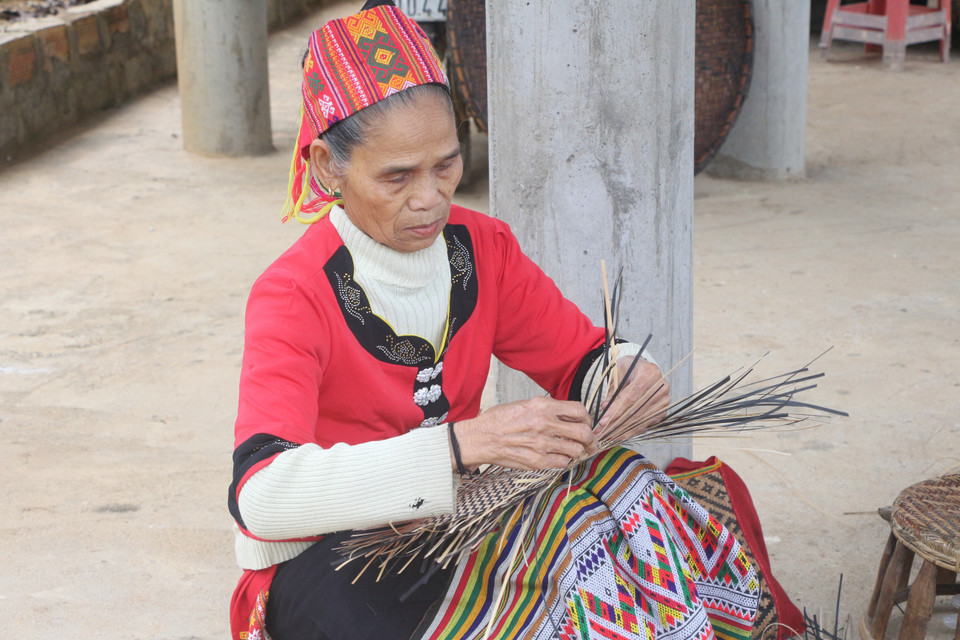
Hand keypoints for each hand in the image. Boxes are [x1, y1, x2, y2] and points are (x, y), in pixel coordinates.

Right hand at [454, 397, 595, 470]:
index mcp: (542, 406)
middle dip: (589, 438)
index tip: (585, 423)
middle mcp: (545, 423)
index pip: (579, 410)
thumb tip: (569, 415)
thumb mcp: (525, 404)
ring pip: (576, 450)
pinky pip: (563, 463)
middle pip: (584, 432)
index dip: (586, 418)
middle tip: (587, 441)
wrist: (481, 438)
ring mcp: (541, 444)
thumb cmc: (501, 420)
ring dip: (576, 450)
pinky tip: (555, 457)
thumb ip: (548, 409)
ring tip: (569, 449)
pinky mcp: (537, 461)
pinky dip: (562, 460)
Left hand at [596, 357, 669, 433]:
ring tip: (606, 436)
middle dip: (616, 423)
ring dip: (622, 431)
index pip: (632, 396)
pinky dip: (630, 431)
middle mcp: (660, 387)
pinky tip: (618, 435)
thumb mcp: (617, 372)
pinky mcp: (662, 412)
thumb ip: (612, 389)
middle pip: (636, 411)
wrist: (641, 369)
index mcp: (650, 373)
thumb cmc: (629, 369)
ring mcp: (663, 401)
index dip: (617, 410)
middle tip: (601, 432)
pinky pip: (644, 425)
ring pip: (640, 421)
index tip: (604, 420)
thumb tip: (605, 407)